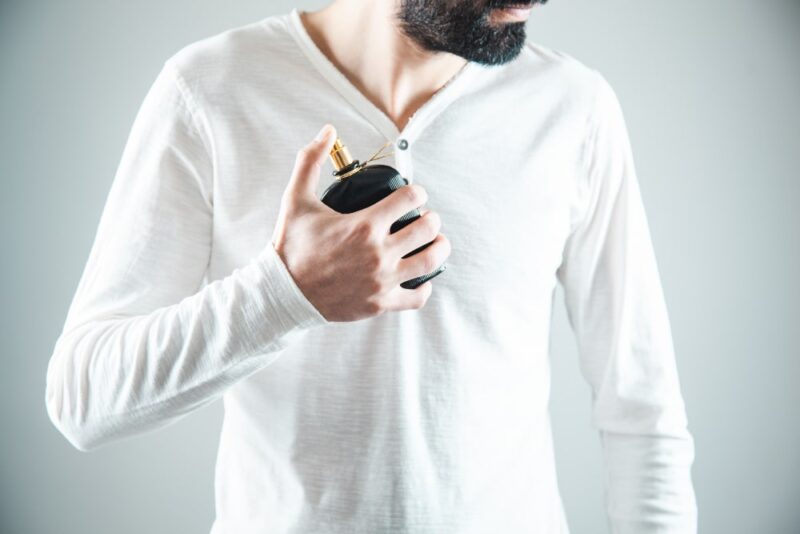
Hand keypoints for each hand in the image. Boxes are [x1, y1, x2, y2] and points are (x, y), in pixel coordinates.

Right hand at [270, 124, 450, 321]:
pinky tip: (420, 277)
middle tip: (426, 217)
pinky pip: (418, 296)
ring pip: (430, 261)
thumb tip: (328, 130)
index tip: (414, 194)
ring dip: (439, 248)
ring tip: (436, 242)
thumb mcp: (296, 199)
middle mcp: (378, 253)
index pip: (411, 198)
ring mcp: (382, 280)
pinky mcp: (380, 303)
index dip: (417, 192)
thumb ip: (311, 161)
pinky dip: (425, 286)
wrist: (282, 293)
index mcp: (364, 225)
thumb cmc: (290, 246)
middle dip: (431, 218)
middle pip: (428, 228)